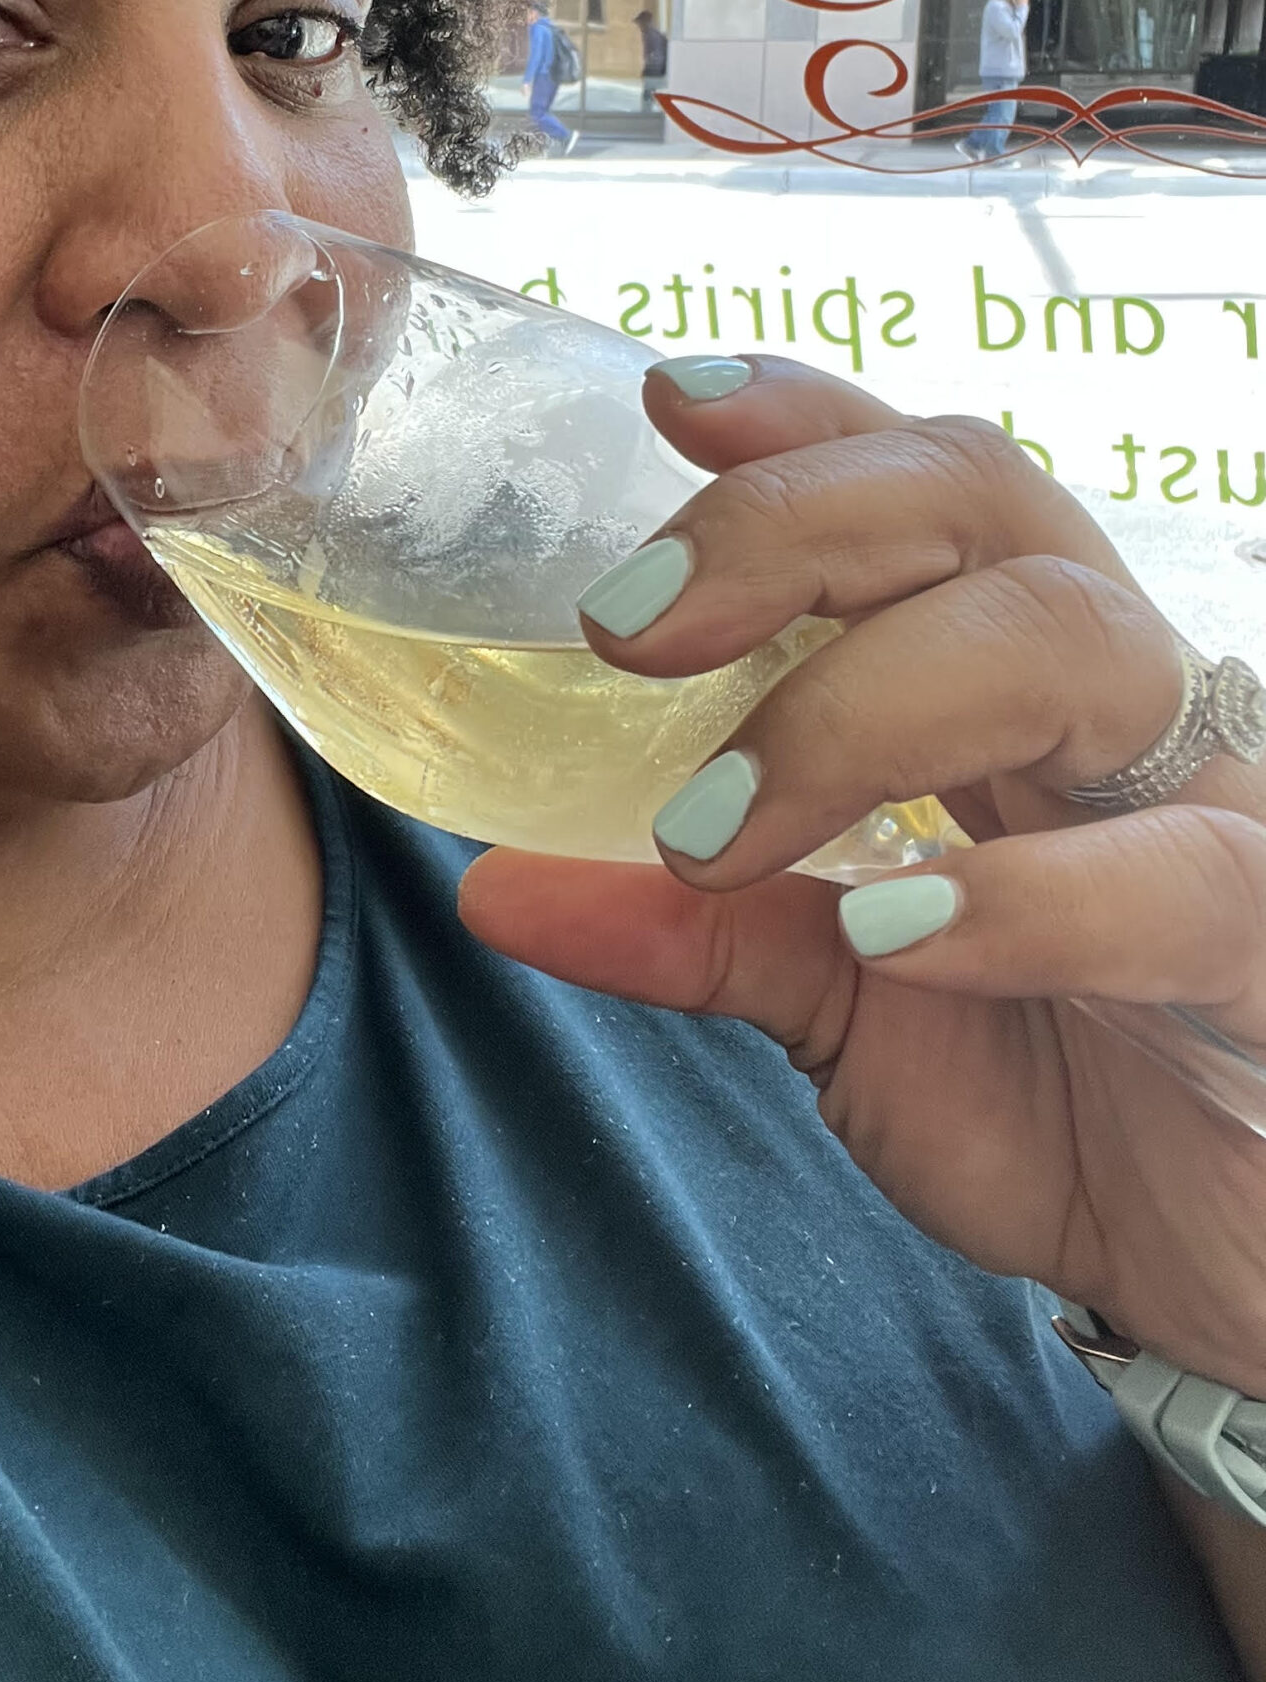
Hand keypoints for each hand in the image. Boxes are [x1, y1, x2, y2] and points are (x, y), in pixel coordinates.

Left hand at [456, 357, 1265, 1390]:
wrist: (1241, 1284)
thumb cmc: (1068, 1105)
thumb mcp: (846, 1012)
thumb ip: (696, 934)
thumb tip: (490, 891)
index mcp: (1005, 687)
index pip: (914, 488)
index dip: (803, 418)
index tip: (663, 397)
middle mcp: (1115, 707)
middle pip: (981, 496)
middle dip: (789, 524)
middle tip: (620, 627)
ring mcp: (1219, 806)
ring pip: (1068, 639)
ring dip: (862, 705)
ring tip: (715, 824)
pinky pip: (1184, 876)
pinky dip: (1025, 896)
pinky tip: (894, 931)